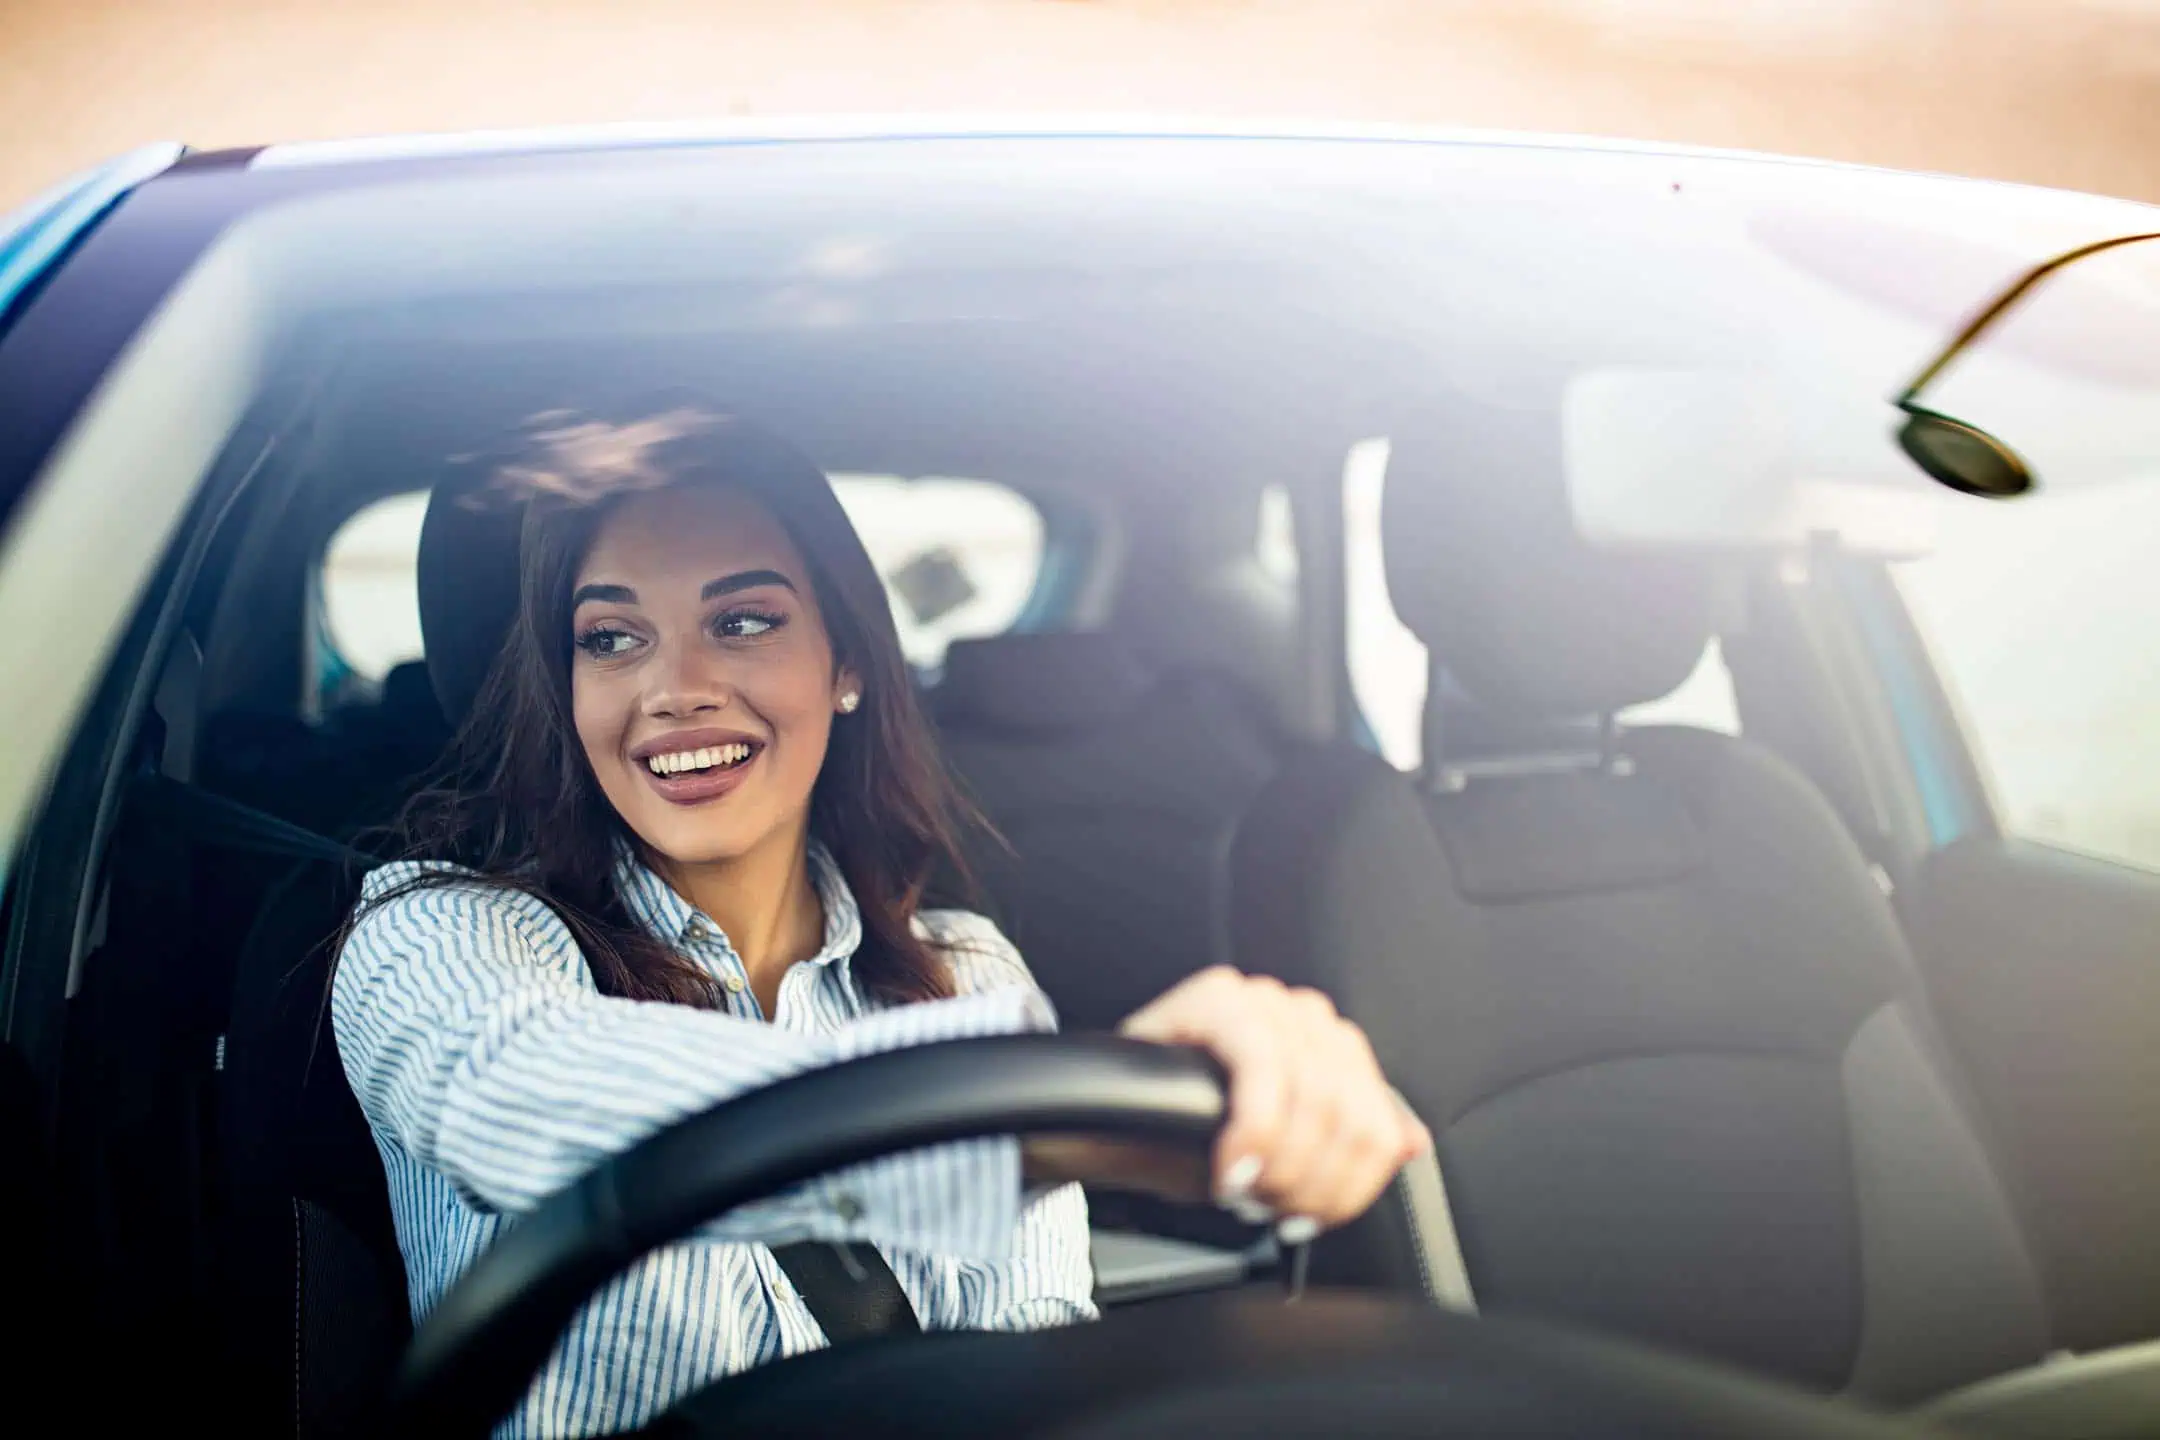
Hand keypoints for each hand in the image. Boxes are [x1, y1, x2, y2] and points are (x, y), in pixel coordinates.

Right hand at [1116, 966, 1430, 1234]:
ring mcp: (1264, 1000)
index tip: (1307, 1218)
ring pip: (1314, 1100)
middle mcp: (1306, 1015)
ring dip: (1279, 1167)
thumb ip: (1347, 1141)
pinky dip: (1252, 1133)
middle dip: (1308, 1183)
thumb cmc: (1190, 1134)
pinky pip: (1261, 1072)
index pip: (1377, 1121)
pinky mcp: (1220, 999)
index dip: (1348, 1186)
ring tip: (1243, 1191)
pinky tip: (1228, 1167)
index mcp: (1331, 1046)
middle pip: (1350, 1117)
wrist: (1107, 1122)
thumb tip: (1411, 1143)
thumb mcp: (1283, 1149)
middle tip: (1266, 1210)